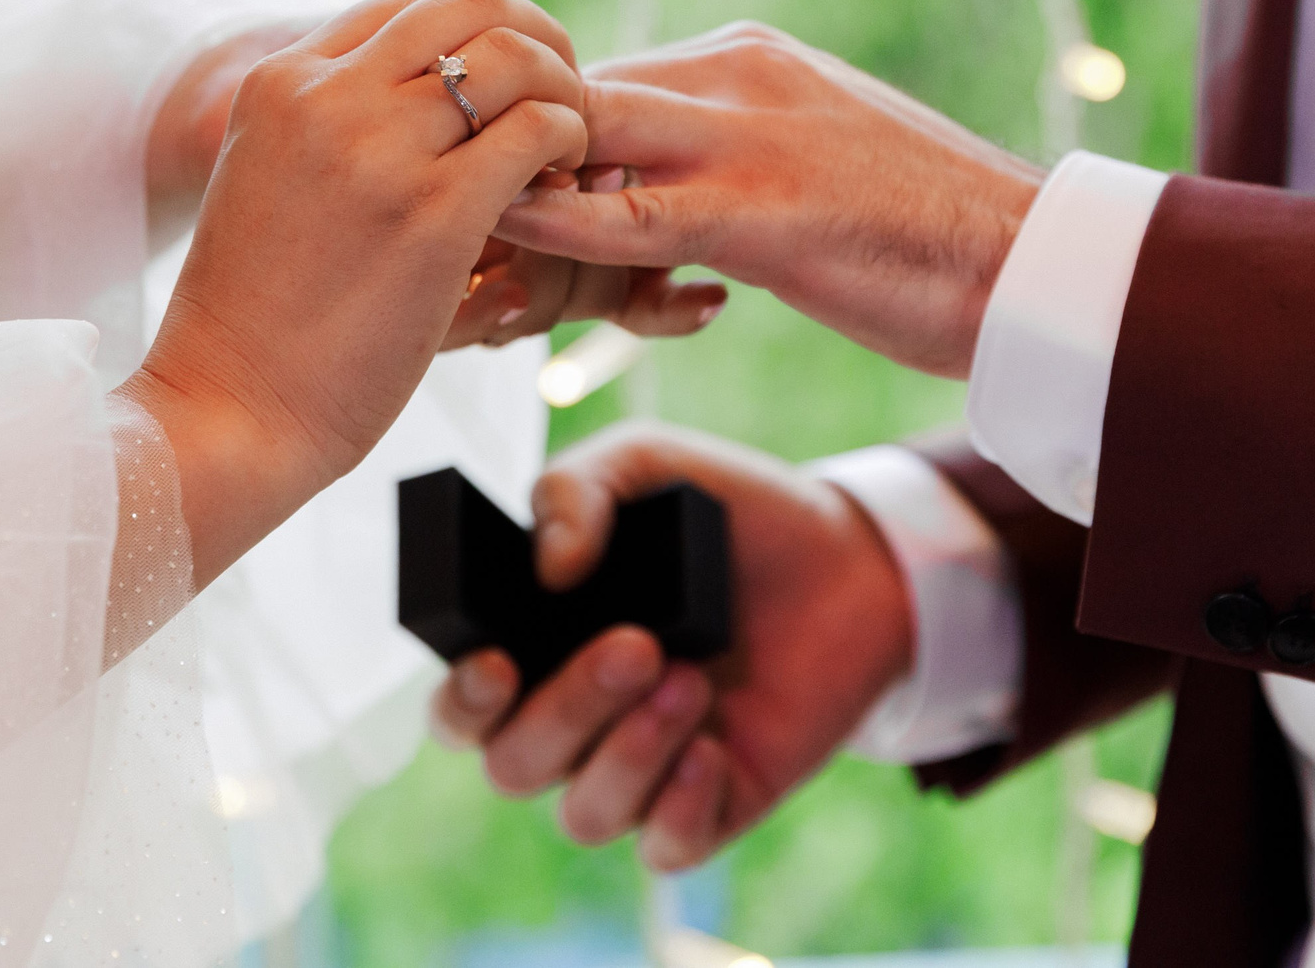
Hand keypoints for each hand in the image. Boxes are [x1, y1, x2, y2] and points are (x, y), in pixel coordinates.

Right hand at [127, 0, 589, 584]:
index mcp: (281, 82)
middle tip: (561, 100)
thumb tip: (421, 103)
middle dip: (537, 39)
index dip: (476, 36)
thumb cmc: (254, 321)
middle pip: (470, 5)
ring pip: (515, 57)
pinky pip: (538, 129)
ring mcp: (380, 151)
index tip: (506, 90)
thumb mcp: (264, 183)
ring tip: (567, 154)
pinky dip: (570, 144)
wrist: (228, 410)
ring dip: (563, 91)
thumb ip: (325, 129)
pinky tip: (562, 189)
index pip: (408, 6)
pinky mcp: (434, 213)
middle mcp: (328, 97)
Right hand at [429, 423, 912, 869]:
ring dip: (631, 752)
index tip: (496, 664)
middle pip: (514, 765)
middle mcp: (577, 722)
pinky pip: (665, 847)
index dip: (462, 702)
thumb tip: (548, 566)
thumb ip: (576, 487)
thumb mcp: (650, 467)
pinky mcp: (711, 806)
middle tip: (639, 644)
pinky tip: (713, 748)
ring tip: (693, 678)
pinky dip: (680, 805)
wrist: (852, 560)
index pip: (462, 709)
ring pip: (585, 813)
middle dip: (567, 710)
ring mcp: (642, 769)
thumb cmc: (732, 514)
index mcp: (540, 649)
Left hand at [494, 23, 1043, 377]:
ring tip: (460, 253)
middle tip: (447, 226)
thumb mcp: (797, 171)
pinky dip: (562, 224)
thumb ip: (713, 162)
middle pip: (572, 100)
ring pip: (586, 142)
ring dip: (513, 191)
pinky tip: (509, 241)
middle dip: (502, 156)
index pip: (592, 83)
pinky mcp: (764, 208)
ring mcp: (749, 135)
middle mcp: (732, 74)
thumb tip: (629, 196)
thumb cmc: (916, 236)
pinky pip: (634, 211)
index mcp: (737, 58)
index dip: (526, 139)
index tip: (473, 185)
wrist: (1032, 265)